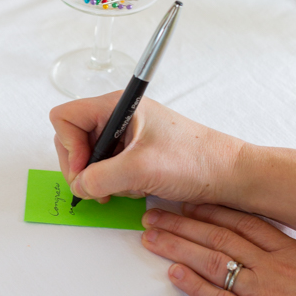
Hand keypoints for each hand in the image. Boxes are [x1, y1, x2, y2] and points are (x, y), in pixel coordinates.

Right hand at [50, 94, 244, 204]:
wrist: (229, 175)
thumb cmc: (194, 161)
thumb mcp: (140, 169)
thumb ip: (99, 178)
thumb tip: (79, 186)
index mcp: (117, 106)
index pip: (65, 118)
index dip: (68, 146)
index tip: (85, 170)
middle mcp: (118, 117)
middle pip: (73, 139)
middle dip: (82, 168)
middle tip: (99, 188)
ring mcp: (126, 136)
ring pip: (90, 158)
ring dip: (101, 179)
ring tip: (127, 187)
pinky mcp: (135, 153)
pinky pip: (108, 169)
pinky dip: (114, 184)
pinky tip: (135, 189)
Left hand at [142, 203, 295, 295]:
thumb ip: (292, 259)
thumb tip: (271, 249)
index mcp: (291, 253)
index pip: (243, 223)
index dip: (211, 211)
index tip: (187, 203)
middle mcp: (274, 268)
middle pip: (220, 237)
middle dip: (182, 224)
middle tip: (154, 215)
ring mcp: (266, 295)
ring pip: (214, 262)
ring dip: (178, 247)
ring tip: (152, 237)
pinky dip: (194, 286)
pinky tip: (173, 274)